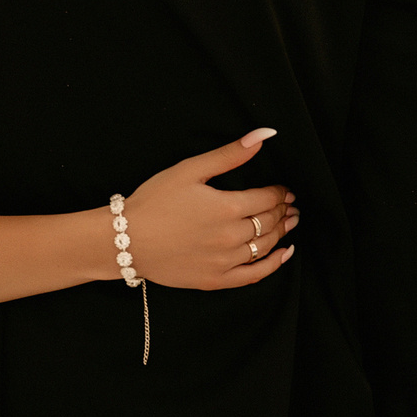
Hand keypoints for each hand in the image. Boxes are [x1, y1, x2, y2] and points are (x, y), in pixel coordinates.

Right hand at [120, 129, 297, 290]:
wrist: (126, 240)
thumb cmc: (153, 201)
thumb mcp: (189, 170)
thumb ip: (229, 154)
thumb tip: (263, 136)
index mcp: (227, 207)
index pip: (267, 199)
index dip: (280, 192)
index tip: (284, 188)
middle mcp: (231, 237)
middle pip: (270, 222)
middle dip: (283, 210)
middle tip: (291, 204)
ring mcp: (224, 262)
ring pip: (265, 246)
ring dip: (282, 233)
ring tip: (291, 222)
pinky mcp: (215, 280)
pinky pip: (254, 275)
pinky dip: (273, 265)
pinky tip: (284, 254)